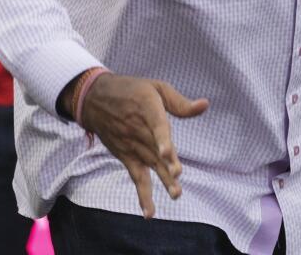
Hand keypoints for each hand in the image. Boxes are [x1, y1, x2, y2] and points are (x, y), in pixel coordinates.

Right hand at [78, 73, 208, 218]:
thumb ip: (180, 102)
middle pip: (155, 150)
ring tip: (176, 194)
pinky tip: (150, 213)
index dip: (162, 140)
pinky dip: (142, 195)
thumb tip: (205, 105)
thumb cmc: (131, 91)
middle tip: (176, 176)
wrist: (95, 99)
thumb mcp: (156, 88)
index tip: (168, 153)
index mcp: (147, 108)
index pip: (156, 126)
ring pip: (150, 165)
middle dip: (166, 164)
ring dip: (162, 180)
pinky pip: (136, 178)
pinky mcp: (127, 157)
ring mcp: (132, 145)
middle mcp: (138, 129)